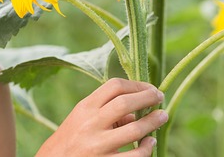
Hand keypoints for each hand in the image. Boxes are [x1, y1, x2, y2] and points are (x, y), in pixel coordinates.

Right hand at [36, 78, 167, 156]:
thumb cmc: (72, 137)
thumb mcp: (82, 118)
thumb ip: (106, 110)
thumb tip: (137, 110)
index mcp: (85, 107)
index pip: (114, 86)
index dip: (136, 85)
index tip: (149, 88)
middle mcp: (91, 123)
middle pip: (125, 103)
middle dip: (148, 97)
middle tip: (159, 97)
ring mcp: (98, 145)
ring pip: (134, 130)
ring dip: (153, 122)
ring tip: (162, 116)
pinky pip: (135, 155)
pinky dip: (147, 147)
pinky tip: (150, 142)